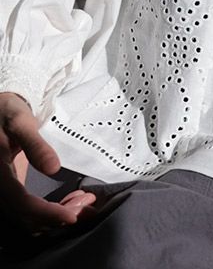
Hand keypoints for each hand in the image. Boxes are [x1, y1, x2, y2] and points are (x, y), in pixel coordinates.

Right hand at [0, 92, 97, 236]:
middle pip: (26, 215)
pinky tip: (71, 200)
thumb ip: (36, 145)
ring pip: (27, 216)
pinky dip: (50, 210)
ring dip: (56, 215)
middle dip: (57, 216)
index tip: (72, 216)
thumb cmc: (7, 113)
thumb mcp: (20, 122)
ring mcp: (4, 189)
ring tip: (83, 202)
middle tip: (87, 205)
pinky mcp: (12, 188)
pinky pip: (28, 207)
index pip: (22, 203)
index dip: (47, 213)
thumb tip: (53, 169)